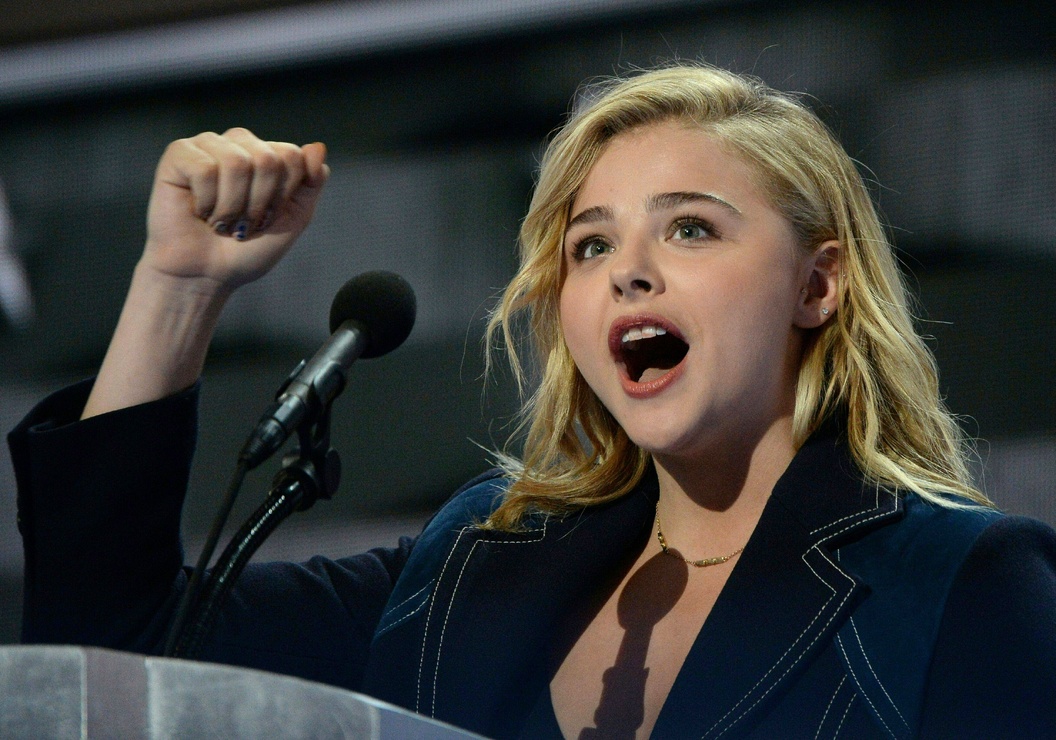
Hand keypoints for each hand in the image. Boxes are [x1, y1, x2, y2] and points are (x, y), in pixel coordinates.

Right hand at [143, 127, 328, 292]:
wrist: (207, 275)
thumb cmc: (248, 248)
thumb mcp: (294, 218)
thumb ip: (311, 183)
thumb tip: (318, 146)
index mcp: (268, 153)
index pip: (292, 156)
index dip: (282, 196)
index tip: (266, 217)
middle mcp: (239, 143)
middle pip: (268, 159)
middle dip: (259, 203)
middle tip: (242, 222)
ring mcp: (208, 144)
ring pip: (236, 163)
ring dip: (232, 206)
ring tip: (220, 220)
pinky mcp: (178, 154)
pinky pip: (204, 169)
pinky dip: (206, 202)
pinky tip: (199, 211)